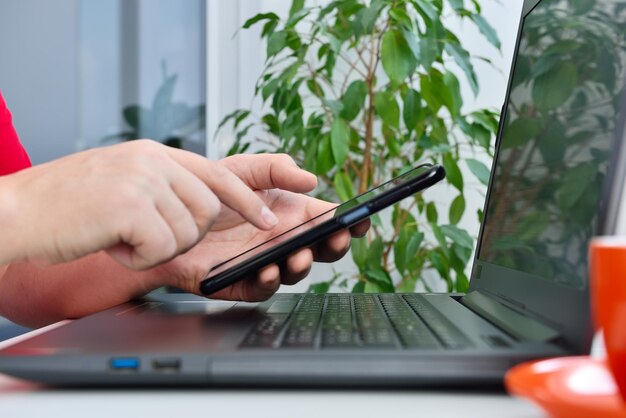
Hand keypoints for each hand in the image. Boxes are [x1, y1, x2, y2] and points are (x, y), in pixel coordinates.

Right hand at [0, 140, 280, 268]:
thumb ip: (161, 185)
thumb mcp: (121, 180)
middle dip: (186, 235)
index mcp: (154, 154)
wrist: (16, 212)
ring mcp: (142, 180)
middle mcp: (153, 161)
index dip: (246, 199)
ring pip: (187, 233)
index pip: (218, 173)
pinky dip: (136, 259)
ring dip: (155, 248)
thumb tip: (200, 205)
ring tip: (120, 238)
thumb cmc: (67, 206)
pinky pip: (161, 248)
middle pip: (208, 210)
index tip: (268, 218)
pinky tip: (111, 245)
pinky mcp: (130, 205)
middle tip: (145, 236)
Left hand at [152, 154, 369, 300]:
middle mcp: (282, 239)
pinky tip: (266, 268)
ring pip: (296, 270)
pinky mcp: (241, 280)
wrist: (169, 212)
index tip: (362, 218)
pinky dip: (267, 280)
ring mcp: (264, 260)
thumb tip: (311, 180)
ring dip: (302, 264)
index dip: (349, 221)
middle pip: (321, 248)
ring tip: (298, 253)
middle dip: (334, 245)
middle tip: (336, 237)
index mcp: (290, 212)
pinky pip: (261, 286)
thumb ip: (276, 168)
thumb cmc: (208, 191)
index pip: (328, 219)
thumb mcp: (243, 169)